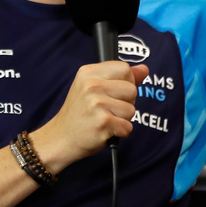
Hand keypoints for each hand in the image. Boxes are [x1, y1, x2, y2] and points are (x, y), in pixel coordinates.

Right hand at [31, 61, 148, 170]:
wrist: (61, 137)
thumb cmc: (80, 113)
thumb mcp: (94, 88)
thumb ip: (120, 77)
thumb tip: (144, 69)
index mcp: (88, 72)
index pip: (124, 68)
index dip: (124, 82)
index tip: (110, 93)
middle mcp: (91, 85)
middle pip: (132, 89)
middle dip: (125, 103)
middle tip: (105, 109)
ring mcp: (97, 103)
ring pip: (131, 109)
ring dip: (122, 119)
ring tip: (104, 119)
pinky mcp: (103, 122)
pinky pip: (128, 127)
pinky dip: (120, 132)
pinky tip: (104, 130)